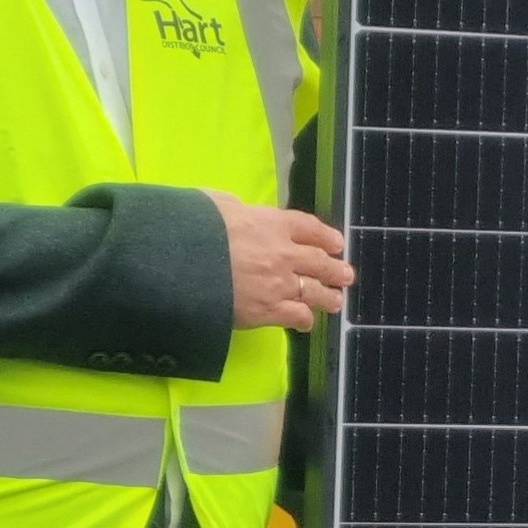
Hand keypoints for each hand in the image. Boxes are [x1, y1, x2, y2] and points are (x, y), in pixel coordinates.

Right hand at [206, 191, 354, 331]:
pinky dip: (304, 320)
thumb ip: (235, 207)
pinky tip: (306, 323)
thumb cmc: (195, 228)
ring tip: (335, 301)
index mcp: (272, 223)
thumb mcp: (216, 203)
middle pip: (319, 262)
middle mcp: (283, 253)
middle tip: (345, 275)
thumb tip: (237, 210)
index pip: (309, 228)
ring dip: (328, 296)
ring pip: (315, 291)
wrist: (182, 263)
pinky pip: (296, 316)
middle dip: (335, 270)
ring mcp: (279, 283)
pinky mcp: (268, 310)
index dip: (326, 237)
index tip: (336, 243)